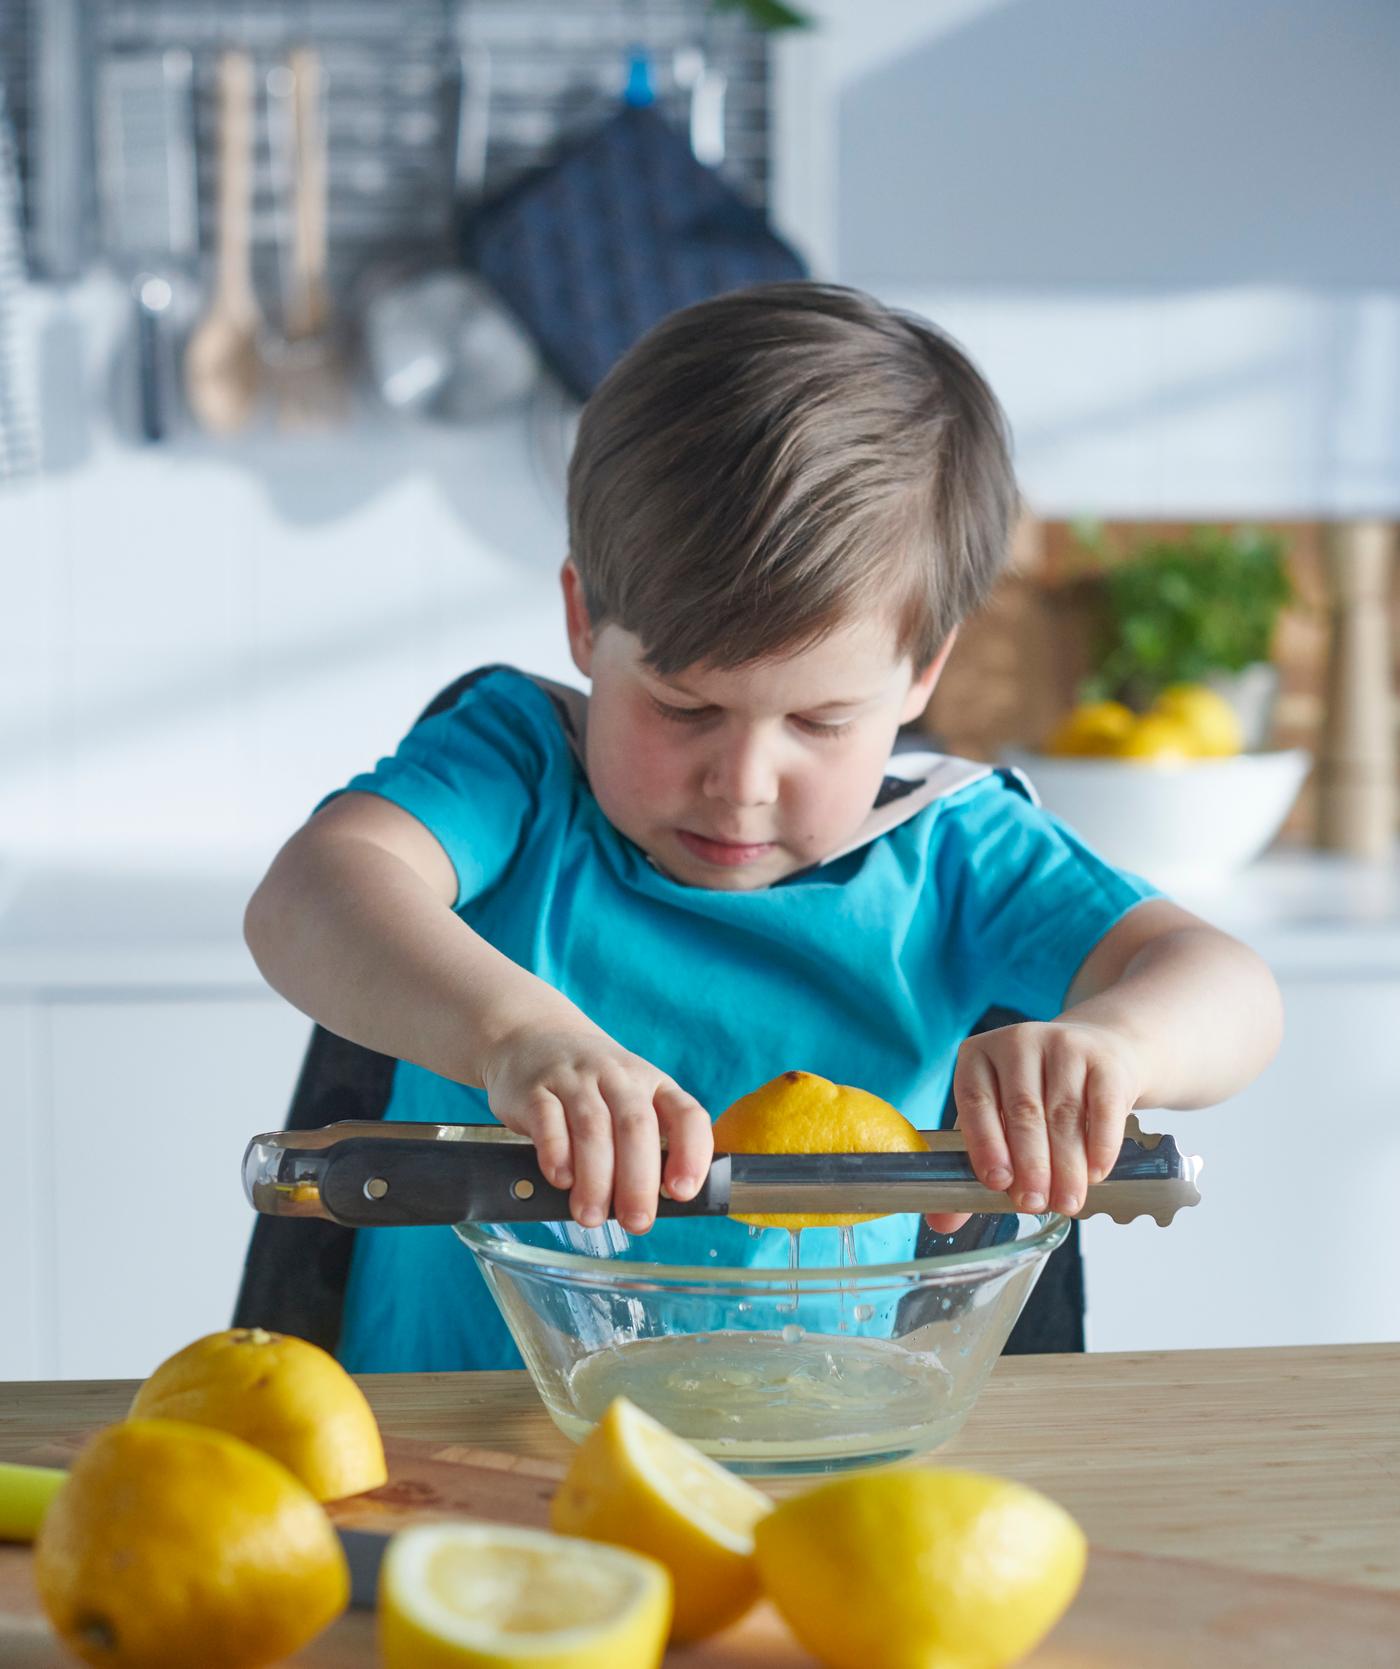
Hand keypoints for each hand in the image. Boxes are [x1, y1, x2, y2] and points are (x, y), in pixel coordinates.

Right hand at [479, 1024, 711, 1233]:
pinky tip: (561, 1179)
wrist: (535, 1037)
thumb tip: (653, 1206)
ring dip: (595, 1178)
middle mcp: (619, 1077)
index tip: (681, 1193)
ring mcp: (576, 1080)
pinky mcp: (536, 1089)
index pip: (686, 1114)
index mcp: (654, 1084)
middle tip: (635, 1221)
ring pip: (593, 1127)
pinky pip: (549, 1120)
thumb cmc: (594, 1087)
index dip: (691, 1154)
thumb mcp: (631, 1101)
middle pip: (636, 1127)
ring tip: (591, 1215)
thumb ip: (646, 1146)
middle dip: (638, 1181)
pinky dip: (556, 1153)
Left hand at [925, 1020, 1143, 1233]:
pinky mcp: (1105, 1060)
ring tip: (1066, 1202)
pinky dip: (1100, 1145)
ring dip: (1066, 1165)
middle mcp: (1017, 1042)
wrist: (1098, 1053)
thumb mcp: (997, 1119)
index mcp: (978, 1056)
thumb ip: (972, 1166)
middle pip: (1023, 1110)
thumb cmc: (1037, 1094)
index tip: (997, 1184)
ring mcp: (1063, 1045)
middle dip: (1030, 1164)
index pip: (975, 1101)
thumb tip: (941, 1222)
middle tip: (1033, 1204)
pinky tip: (1095, 1174)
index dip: (985, 1144)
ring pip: (1063, 1114)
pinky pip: (1103, 1107)